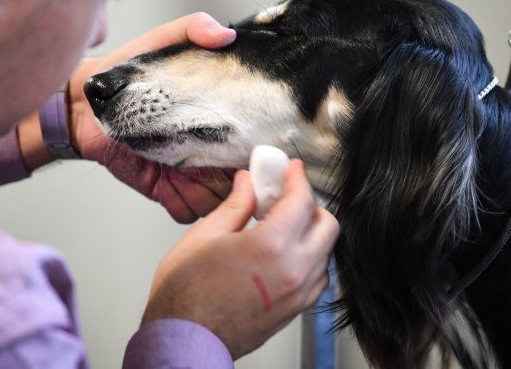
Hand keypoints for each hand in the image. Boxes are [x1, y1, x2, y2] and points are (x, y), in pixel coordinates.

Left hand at [69, 12, 236, 221]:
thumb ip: (192, 28)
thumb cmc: (124, 71)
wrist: (85, 103)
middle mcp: (210, 148)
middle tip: (209, 159)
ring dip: (202, 188)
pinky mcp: (166, 190)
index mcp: (217, 116)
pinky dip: (179, 200)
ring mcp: (189, 173)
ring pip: (216, 201)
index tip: (245, 145)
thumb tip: (225, 34)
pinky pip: (186, 210)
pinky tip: (167, 182)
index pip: (255, 143)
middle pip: (240, 180)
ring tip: (183, 167)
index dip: (256, 149)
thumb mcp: (160, 42)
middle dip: (228, 174)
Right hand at [142, 160, 339, 358]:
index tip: (291, 169)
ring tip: (282, 226)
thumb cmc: (185, 295)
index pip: (302, 200)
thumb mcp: (206, 236)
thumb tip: (247, 184)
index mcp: (271, 246)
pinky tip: (284, 253)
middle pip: (327, 224)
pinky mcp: (294, 310)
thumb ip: (235, 205)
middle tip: (287, 196)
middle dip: (310, 204)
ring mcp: (297, 294)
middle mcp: (293, 271)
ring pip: (325, 252)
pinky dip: (309, 259)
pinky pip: (317, 277)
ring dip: (311, 233)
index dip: (298, 178)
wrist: (184, 340)